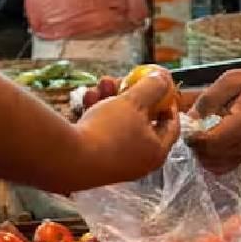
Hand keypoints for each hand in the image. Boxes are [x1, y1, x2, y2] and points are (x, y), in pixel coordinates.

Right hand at [73, 72, 180, 187]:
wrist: (69, 159)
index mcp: (156, 152)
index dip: (168, 101)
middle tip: (125, 78)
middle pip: (142, 121)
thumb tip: (163, 78)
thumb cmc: (109, 132)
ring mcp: (115, 163)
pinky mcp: (95, 161)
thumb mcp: (135, 102)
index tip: (160, 85)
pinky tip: (88, 97)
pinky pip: (101, 133)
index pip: (171, 125)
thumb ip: (153, 87)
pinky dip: (97, 114)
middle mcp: (138, 161)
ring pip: (119, 124)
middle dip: (132, 95)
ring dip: (112, 99)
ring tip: (102, 83)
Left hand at [186, 68, 240, 172]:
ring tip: (203, 134)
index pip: (211, 141)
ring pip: (212, 164)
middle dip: (195, 143)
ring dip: (201, 152)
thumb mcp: (231, 80)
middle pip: (209, 156)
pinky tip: (212, 142)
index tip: (189, 124)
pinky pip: (220, 167)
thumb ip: (209, 99)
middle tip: (195, 128)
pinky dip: (210, 158)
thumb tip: (190, 118)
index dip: (194, 135)